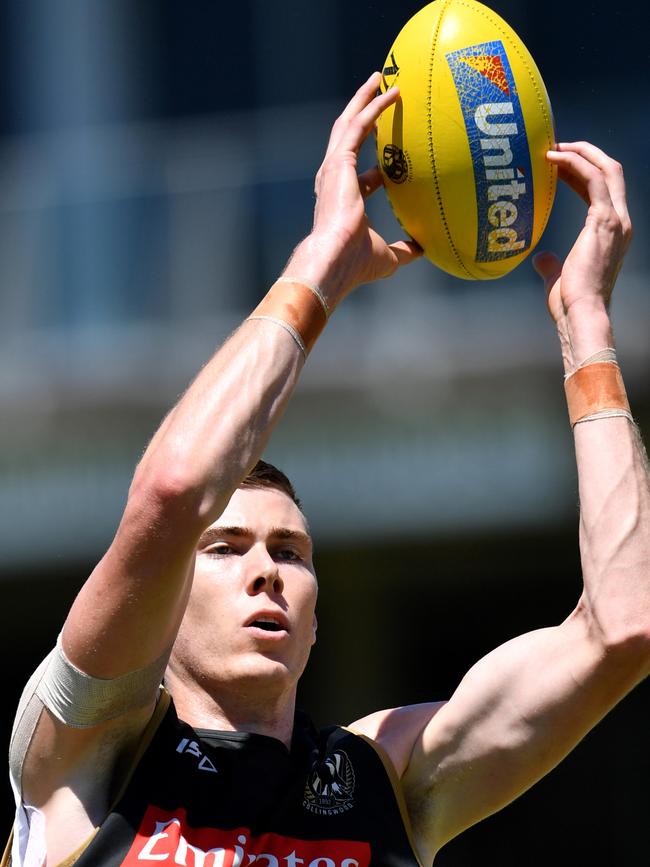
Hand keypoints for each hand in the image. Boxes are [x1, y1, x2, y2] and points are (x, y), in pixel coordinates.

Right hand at [285, 72, 421, 306]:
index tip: (394, 159)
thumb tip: (427, 249)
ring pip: (348, 123)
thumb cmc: (356, 263)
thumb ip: (406, 250)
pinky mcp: (337, 162)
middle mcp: (335, 181)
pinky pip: (356, 126)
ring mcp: (333, 169)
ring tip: (379, 79)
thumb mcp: (389, 257)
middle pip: (348, 139)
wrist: (335, 258)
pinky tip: (389, 93)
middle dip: (362, 115)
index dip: (377, 169)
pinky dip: (372, 107)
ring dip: (364, 100)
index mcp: (344, 201)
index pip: (359, 177)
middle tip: (377, 96)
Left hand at [533, 142, 631, 371]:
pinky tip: (553, 158)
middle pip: (610, 171)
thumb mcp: (559, 278)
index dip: (582, 171)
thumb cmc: (569, 303)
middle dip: (585, 153)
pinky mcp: (604, 220)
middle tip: (556, 145)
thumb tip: (540, 258)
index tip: (558, 163)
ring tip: (553, 146)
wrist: (581, 313)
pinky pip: (594, 179)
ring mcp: (615, 219)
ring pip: (605, 169)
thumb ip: (552, 265)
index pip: (602, 189)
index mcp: (613, 233)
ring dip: (580, 153)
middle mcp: (620, 222)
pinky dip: (576, 164)